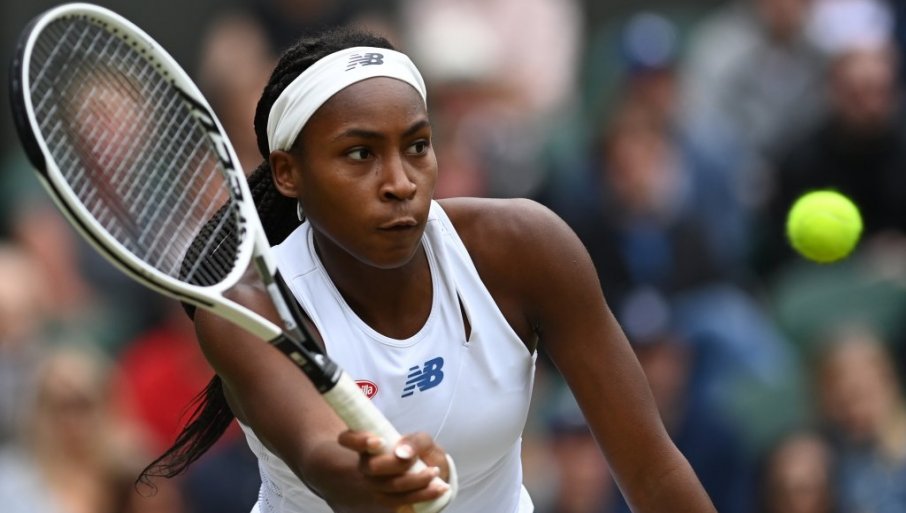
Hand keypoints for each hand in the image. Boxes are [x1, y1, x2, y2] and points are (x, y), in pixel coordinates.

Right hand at [337, 430, 451, 510]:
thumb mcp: (422, 440)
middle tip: (417, 458)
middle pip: (371, 466)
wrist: (428, 472)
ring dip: (416, 480)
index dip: (357, 440)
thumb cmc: (420, 452)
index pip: (348, 439)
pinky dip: (422, 495)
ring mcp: (374, 485)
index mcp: (369, 445)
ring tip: (435, 472)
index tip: (378, 441)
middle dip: (397, 464)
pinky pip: (401, 502)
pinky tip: (439, 489)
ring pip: (389, 486)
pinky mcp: (387, 501)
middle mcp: (366, 465)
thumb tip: (402, 453)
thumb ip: (414, 442)